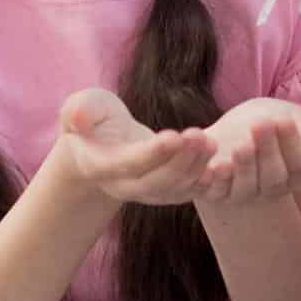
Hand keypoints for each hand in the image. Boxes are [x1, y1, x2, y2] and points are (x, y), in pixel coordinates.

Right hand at [49, 88, 225, 205]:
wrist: (102, 143)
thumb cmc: (93, 118)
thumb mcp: (82, 106)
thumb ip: (79, 110)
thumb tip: (77, 117)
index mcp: (100, 166)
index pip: (129, 164)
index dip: (152, 154)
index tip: (175, 135)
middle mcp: (124, 186)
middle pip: (156, 182)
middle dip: (181, 161)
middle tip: (201, 136)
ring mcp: (147, 193)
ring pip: (175, 189)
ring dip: (197, 167)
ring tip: (212, 142)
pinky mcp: (167, 192)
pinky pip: (189, 192)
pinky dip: (207, 182)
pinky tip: (222, 163)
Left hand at [198, 98, 300, 205]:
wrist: (235, 126)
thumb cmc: (273, 119)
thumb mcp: (294, 117)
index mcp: (300, 174)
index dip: (292, 144)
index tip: (284, 119)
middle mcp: (274, 190)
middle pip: (274, 178)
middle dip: (268, 150)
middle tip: (261, 124)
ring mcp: (245, 194)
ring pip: (247, 189)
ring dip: (245, 167)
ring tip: (240, 145)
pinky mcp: (217, 193)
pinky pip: (216, 192)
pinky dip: (216, 179)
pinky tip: (215, 161)